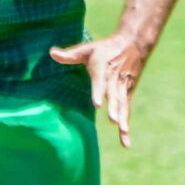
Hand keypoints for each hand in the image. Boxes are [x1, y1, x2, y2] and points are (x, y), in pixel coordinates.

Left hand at [50, 33, 144, 148]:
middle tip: (113, 120)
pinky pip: (126, 111)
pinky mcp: (128, 94)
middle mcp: (114, 79)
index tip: (97, 105)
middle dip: (114, 108)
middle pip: (114, 95)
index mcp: (103, 67)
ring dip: (123, 118)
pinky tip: (125, 142)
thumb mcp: (88, 49)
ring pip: (123, 104)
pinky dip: (126, 125)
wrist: (133, 43)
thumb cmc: (106, 48)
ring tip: (122, 131)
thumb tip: (51, 53)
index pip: (100, 81)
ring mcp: (123, 87)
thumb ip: (70, 54)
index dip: (99, 92)